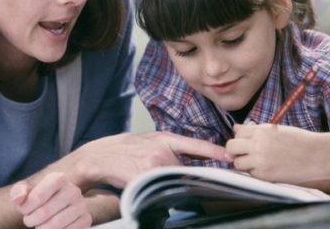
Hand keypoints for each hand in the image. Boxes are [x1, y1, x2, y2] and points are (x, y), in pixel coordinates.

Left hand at [10, 172, 91, 228]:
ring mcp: (81, 205)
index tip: (24, 209)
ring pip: (55, 225)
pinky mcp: (86, 219)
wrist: (56, 204)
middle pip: (44, 213)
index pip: (37, 198)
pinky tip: (50, 228)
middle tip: (29, 220)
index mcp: (59, 178)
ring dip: (41, 228)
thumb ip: (18, 192)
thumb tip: (18, 199)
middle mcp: (73, 190)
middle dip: (31, 220)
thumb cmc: (37, 197)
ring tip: (38, 225)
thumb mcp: (25, 191)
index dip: (25, 208)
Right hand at [79, 131, 229, 187]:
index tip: (229, 156)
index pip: (196, 146)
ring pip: (174, 181)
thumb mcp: (150, 141)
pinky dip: (157, 191)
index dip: (215, 151)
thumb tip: (192, 161)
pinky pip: (160, 189)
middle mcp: (162, 151)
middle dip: (184, 177)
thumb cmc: (126, 149)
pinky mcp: (145, 178)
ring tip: (152, 179)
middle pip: (186, 170)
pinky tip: (145, 184)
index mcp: (165, 138)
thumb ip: (171, 149)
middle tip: (172, 178)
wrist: (100, 157)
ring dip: (169, 185)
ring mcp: (154, 165)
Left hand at [226, 124, 323, 183]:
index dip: (241, 139)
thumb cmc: (300, 141)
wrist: (319, 155)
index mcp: (261, 130)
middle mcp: (257, 144)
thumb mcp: (277, 130)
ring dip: (244, 163)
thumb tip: (236, 128)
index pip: (238, 134)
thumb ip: (255, 130)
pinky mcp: (265, 175)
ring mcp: (260, 160)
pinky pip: (250, 174)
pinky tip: (268, 169)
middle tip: (243, 154)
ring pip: (237, 163)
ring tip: (258, 163)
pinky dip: (255, 173)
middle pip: (231, 147)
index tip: (245, 144)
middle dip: (234, 151)